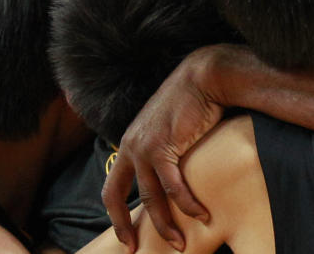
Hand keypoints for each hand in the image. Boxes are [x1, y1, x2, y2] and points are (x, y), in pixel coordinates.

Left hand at [102, 47, 226, 252]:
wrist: (202, 78)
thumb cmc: (191, 104)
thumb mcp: (168, 131)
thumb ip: (164, 153)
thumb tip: (172, 178)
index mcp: (129, 143)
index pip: (111, 186)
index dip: (115, 215)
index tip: (125, 238)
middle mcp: (130, 145)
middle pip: (117, 195)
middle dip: (125, 226)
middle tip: (137, 250)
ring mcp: (144, 146)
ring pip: (151, 197)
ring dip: (167, 224)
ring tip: (181, 243)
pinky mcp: (163, 146)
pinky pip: (174, 186)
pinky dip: (188, 204)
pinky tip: (202, 215)